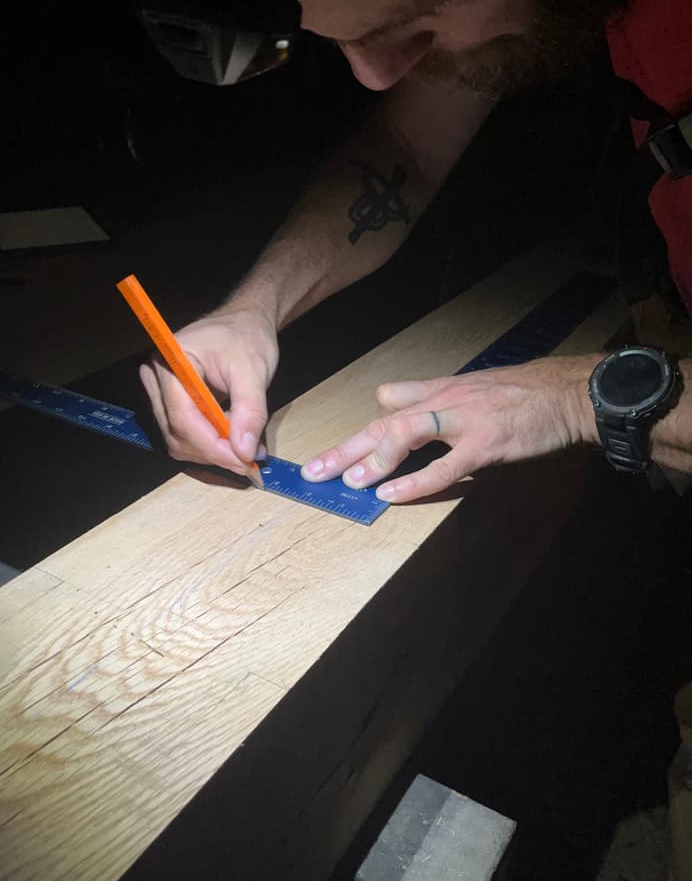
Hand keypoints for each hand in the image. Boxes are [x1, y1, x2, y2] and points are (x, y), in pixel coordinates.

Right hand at [140, 304, 278, 474]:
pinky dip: (209, 444)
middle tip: (250, 458)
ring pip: (178, 439)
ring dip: (212, 451)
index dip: (212, 445)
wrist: (244, 322)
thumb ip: (250, 411)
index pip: (182, 417)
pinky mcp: (171, 403)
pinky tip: (233, 440)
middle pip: (176, 433)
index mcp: (172, 361)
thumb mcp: (255, 371)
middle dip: (214, 451)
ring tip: (245, 447)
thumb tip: (244, 451)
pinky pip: (184, 435)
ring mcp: (161, 392)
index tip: (243, 460)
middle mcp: (158, 378)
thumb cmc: (247, 337)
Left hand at [301, 356, 599, 500]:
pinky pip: (444, 465)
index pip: (385, 408)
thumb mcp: (467, 386)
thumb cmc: (518, 392)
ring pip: (406, 435)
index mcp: (437, 392)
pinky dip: (415, 481)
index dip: (357, 433)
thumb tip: (386, 400)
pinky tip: (392, 494)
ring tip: (347, 482)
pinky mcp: (485, 443)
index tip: (329, 457)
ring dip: (373, 459)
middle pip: (383, 424)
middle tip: (315, 473)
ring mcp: (463, 421)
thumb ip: (425, 395)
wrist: (565, 392)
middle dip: (346, 448)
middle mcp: (442, 402)